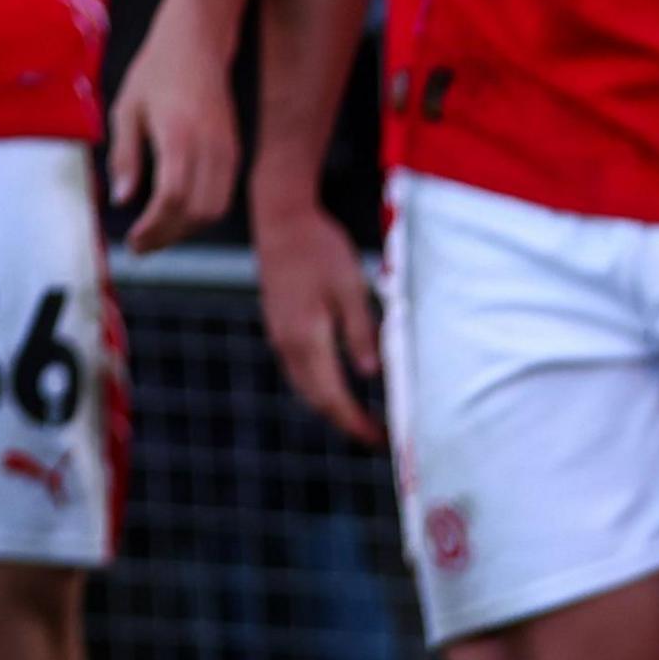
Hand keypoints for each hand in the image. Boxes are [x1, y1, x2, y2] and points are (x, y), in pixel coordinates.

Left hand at [106, 33, 237, 249]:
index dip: (153, 227)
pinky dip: (200, 213)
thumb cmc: (156, 72)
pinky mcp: (234, 151)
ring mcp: (227, 149)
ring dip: (185, 229)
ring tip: (155, 233)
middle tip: (140, 245)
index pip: (173, 198)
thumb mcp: (126, 109)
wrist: (197, 43)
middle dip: (167, 236)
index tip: (132, 241)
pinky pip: (223, 195)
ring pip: (215, 209)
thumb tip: (122, 199)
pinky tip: (176, 213)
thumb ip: (125, 156)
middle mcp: (210, 146)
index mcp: (179, 135)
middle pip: (197, 212)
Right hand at [252, 200, 382, 443]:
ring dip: (331, 406)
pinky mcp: (279, 326)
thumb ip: (360, 333)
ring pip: (305, 387)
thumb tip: (371, 375)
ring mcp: (279, 336)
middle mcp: (288, 344)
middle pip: (315, 399)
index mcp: (307, 337)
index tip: (379, 439)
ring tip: (360, 416)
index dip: (355, 423)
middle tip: (375, 436)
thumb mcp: (350, 288)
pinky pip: (298, 370)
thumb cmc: (319, 248)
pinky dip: (319, 386)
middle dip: (345, 422)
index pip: (333, 396)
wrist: (280, 219)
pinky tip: (337, 384)